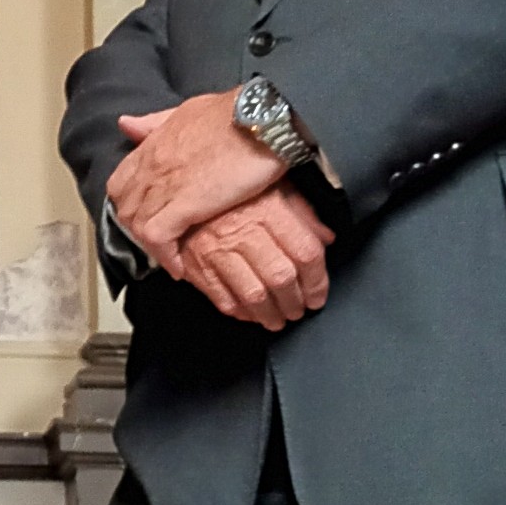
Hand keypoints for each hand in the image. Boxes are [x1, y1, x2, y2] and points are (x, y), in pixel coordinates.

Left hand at [108, 94, 292, 276]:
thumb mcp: (187, 110)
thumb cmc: (235, 112)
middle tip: (162, 243)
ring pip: (137, 226)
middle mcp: (152, 166)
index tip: (148, 216)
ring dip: (152, 247)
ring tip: (172, 258)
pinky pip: (158, 238)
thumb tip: (126, 124)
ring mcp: (165, 185)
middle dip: (138, 229)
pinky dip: (166, 256)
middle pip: (124, 208)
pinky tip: (180, 267)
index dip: (130, 204)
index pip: (120, 182)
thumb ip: (155, 122)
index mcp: (153, 145)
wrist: (263, 117)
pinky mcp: (185, 205)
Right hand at [171, 187, 332, 330]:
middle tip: (299, 310)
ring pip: (253, 294)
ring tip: (277, 319)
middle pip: (281, 277)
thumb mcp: (274, 186)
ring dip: (270, 315)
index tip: (318, 295)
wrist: (179, 184)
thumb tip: (326, 238)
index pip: (305, 252)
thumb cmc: (230, 187)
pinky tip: (250, 314)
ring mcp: (218, 250)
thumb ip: (303, 213)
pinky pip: (222, 298)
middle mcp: (243, 230)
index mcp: (268, 208)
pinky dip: (240, 313)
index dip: (318, 281)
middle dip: (295, 302)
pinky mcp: (196, 265)